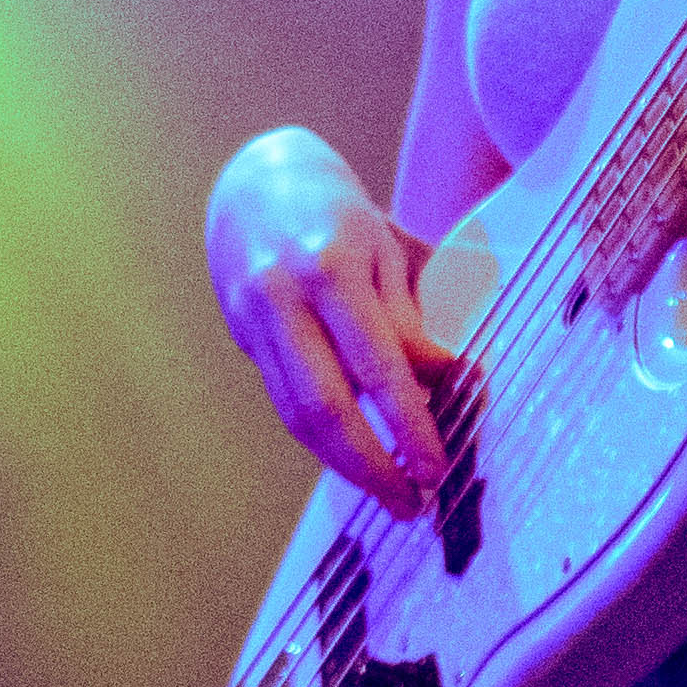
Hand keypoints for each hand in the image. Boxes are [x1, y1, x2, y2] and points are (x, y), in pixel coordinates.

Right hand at [206, 127, 448, 516]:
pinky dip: (321, 439)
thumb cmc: (345, 217)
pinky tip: (354, 460)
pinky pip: (283, 402)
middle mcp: (283, 294)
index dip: (408, 424)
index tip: (437, 468)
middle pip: (324, 405)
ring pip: (297, 414)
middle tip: (412, 504)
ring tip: (389, 495)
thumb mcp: (392, 249)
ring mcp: (253, 318)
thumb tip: (445, 376)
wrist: (258, 182)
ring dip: (344, 466)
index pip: (377, 364)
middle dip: (371, 466)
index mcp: (330, 264)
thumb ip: (415, 314)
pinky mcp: (241, 337)